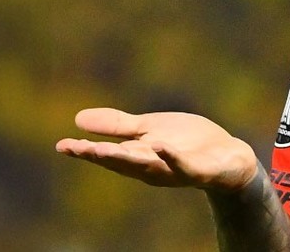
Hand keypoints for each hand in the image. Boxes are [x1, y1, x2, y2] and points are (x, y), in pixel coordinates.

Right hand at [56, 107, 258, 192]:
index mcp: (137, 155)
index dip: (85, 151)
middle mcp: (151, 166)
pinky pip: (183, 165)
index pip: (107, 154)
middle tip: (75, 149)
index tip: (62, 145)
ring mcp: (173, 169)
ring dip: (127, 158)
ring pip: (147, 165)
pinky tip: (160, 146)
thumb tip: (77, 119)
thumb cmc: (187, 143)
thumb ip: (117, 126)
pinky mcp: (197, 170)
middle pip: (122, 161)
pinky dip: (172, 157)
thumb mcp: (149, 129)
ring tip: (104, 151)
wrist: (227, 157)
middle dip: (99, 156)